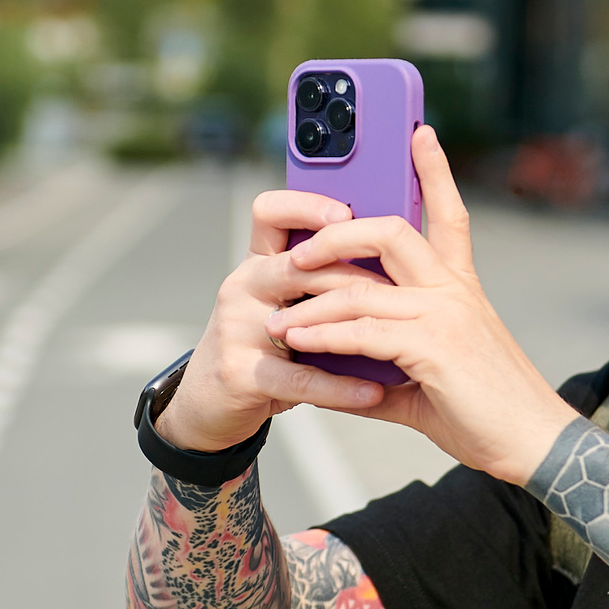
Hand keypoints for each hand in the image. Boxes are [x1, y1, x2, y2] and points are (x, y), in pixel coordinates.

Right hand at [152, 188, 393, 452]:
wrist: (211, 402)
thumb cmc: (263, 346)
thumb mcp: (286, 302)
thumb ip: (323, 278)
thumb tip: (393, 258)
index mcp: (259, 261)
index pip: (271, 212)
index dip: (306, 206)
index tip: (346, 213)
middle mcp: (244, 286)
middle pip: (296, 263)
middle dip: (350, 272)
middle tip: (397, 287)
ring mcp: (236, 329)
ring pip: (298, 317)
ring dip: (350, 326)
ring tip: (394, 337)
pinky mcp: (240, 373)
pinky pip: (299, 377)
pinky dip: (340, 386)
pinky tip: (372, 392)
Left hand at [263, 126, 578, 483]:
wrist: (533, 444)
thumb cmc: (487, 413)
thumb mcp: (428, 381)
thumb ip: (383, 370)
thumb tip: (338, 378)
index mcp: (460, 289)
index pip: (449, 214)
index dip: (434, 170)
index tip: (420, 132)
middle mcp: (453, 290)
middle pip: (392, 231)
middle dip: (336, 233)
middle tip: (298, 253)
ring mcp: (444, 314)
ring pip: (363, 287)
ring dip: (313, 300)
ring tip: (279, 318)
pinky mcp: (433, 346)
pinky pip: (363, 331)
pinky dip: (324, 335)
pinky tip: (299, 341)